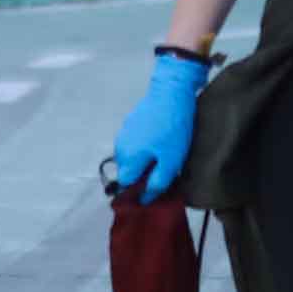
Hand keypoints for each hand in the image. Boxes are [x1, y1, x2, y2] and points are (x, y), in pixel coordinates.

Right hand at [111, 50, 208, 201]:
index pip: (125, 185)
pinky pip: (134, 142)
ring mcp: (123, 133)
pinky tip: (159, 140)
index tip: (152, 189)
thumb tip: (145, 199)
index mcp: (127, 159)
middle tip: (162, 171)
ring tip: (163, 154)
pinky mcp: (130, 122)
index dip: (138, 191)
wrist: (171, 92)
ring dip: (143, 160)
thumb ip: (157, 182)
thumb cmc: (172, 130)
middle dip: (141, 175)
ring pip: (130, 156)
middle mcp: (120, 148)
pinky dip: (143, 146)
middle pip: (127, 171)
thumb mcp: (171, 161)